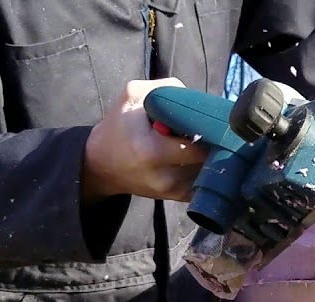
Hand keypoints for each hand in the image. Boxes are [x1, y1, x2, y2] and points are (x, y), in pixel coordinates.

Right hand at [82, 78, 208, 202]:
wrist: (101, 166)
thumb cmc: (118, 127)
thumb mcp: (132, 96)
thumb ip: (166, 88)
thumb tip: (195, 98)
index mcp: (153, 151)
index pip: (199, 144)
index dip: (208, 129)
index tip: (208, 118)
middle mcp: (165, 178)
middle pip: (209, 160)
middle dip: (213, 143)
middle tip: (208, 130)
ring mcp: (173, 192)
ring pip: (211, 172)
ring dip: (212, 156)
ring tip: (200, 142)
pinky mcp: (177, 198)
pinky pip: (205, 185)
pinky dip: (207, 171)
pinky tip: (198, 158)